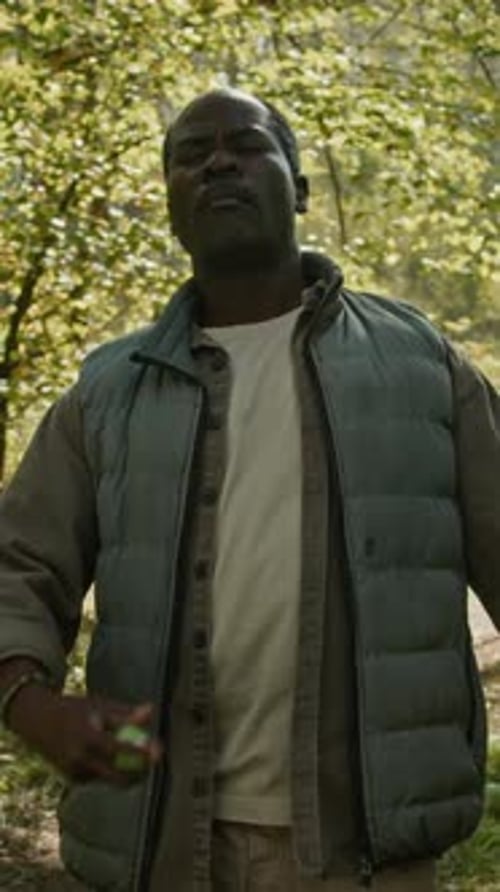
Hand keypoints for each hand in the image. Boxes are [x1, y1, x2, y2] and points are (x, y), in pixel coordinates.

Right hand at [8, 685, 162, 784]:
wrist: (37, 721)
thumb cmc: (75, 709)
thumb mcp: (98, 705)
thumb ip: (125, 713)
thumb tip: (152, 710)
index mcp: (86, 737)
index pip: (119, 749)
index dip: (140, 752)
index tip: (159, 751)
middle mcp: (78, 759)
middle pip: (117, 776)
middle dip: (139, 773)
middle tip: (155, 762)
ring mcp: (73, 773)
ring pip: (109, 779)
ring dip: (125, 771)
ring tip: (127, 752)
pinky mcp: (71, 780)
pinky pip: (98, 778)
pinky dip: (107, 770)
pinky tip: (102, 755)